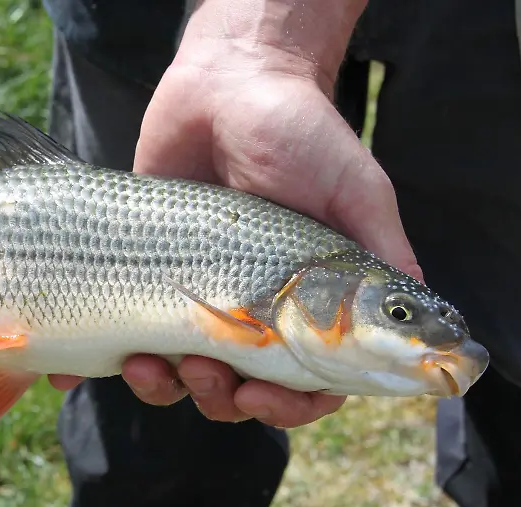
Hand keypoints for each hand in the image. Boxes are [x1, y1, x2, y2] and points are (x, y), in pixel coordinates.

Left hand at [50, 2, 421, 427]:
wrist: (224, 86)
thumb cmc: (301, 134)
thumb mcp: (356, 191)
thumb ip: (381, 256)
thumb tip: (425, 329)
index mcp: (310, 305)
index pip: (307, 382)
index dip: (290, 406)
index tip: (265, 397)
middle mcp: (254, 309)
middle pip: (241, 391)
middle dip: (224, 399)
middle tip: (209, 374)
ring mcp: (198, 297)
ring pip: (183, 376)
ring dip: (169, 389)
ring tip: (150, 366)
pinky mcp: (147, 277)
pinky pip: (129, 337)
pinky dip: (110, 365)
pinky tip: (95, 369)